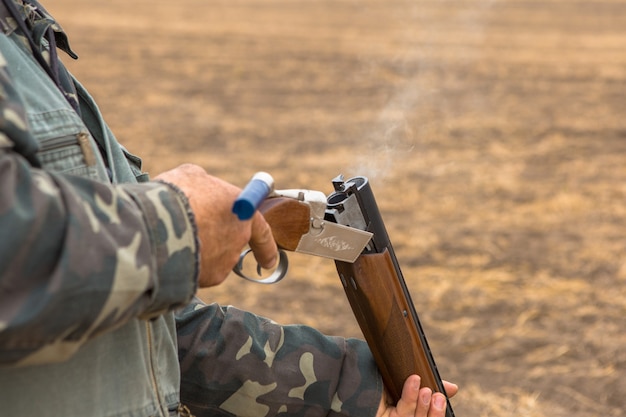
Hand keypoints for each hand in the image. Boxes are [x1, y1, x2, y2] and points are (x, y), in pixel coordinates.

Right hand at [155, 164, 277, 286]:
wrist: (158, 222)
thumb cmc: (177, 194)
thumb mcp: (192, 176)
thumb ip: (205, 186)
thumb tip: (202, 190)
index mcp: (243, 211)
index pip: (262, 230)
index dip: (265, 246)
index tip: (269, 262)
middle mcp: (239, 239)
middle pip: (229, 244)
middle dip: (215, 244)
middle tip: (198, 242)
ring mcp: (224, 261)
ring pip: (210, 259)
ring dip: (196, 252)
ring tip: (169, 236)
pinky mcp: (207, 278)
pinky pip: (196, 273)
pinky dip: (184, 266)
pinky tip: (166, 252)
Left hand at [377, 375, 457, 416]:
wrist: (350, 373)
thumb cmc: (378, 377)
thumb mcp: (404, 381)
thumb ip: (427, 385)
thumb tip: (454, 388)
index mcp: (409, 411)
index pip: (428, 416)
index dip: (438, 411)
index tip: (445, 393)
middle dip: (434, 411)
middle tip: (437, 395)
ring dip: (423, 405)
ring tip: (426, 389)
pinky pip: (401, 413)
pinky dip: (409, 397)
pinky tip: (413, 382)